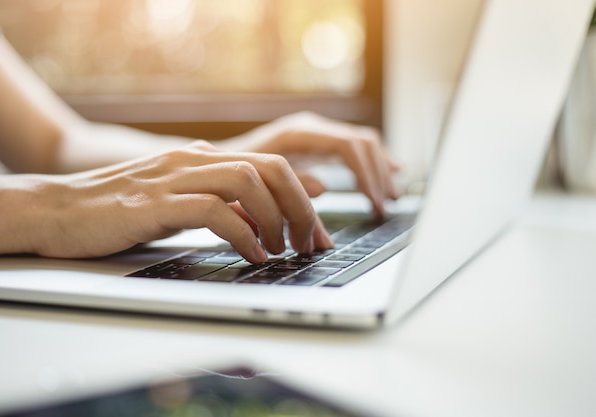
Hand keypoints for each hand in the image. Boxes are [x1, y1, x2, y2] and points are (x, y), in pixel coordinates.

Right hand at [27, 144, 332, 262]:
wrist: (56, 209)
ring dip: (276, 219)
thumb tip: (268, 217)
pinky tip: (251, 254)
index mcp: (202, 158)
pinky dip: (242, 233)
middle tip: (309, 243)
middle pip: (272, 168)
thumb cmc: (118, 212)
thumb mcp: (180, 203)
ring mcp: (174, 178)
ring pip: (249, 181)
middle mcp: (194, 160)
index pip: (272, 165)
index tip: (317, 233)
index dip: (304, 199)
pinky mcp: (155, 203)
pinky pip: (214, 210)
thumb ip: (223, 204)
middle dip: (301, 207)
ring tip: (280, 250)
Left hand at [221, 112, 399, 215]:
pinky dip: (371, 164)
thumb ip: (288, 184)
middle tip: (384, 206)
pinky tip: (386, 176)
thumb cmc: (233, 171)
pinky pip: (354, 148)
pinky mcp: (317, 144)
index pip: (348, 146)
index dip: (367, 175)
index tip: (374, 203)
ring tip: (390, 197)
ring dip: (379, 170)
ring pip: (362, 143)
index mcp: (299, 133)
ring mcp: (316, 134)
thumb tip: (324, 189)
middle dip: (378, 175)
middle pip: (361, 143)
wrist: (217, 160)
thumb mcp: (258, 180)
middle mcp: (311, 128)